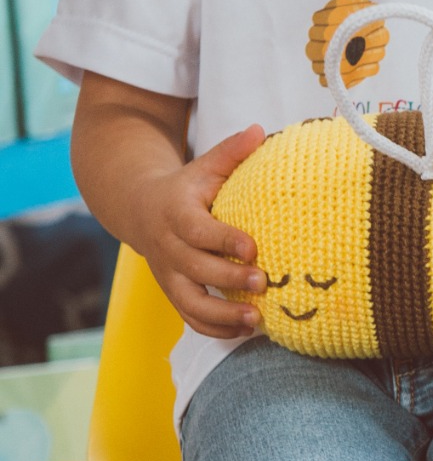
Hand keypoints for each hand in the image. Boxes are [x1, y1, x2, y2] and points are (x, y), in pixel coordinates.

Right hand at [131, 124, 267, 336]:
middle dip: (229, 280)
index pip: (198, 231)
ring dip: (222, 315)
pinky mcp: (174, 292)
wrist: (140, 210)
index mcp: (176, 214)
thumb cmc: (185, 188)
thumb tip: (261, 130)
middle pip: (195, 269)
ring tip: (255, 319)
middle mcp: (168, 248)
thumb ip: (231, 151)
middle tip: (263, 284)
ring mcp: (169, 274)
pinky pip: (190, 317)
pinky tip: (245, 329)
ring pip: (189, 302)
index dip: (224, 240)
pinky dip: (214, 328)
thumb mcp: (204, 166)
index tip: (253, 248)